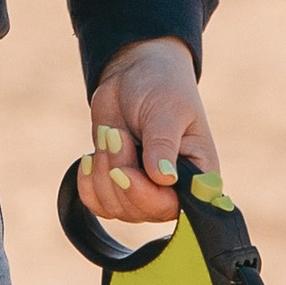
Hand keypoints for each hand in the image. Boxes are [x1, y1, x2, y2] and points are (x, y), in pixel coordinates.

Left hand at [79, 38, 218, 226]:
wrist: (134, 74)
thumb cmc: (162, 87)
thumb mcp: (167, 111)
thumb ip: (164, 144)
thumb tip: (164, 178)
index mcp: (198, 175)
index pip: (174, 207)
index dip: (144, 196)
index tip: (123, 172)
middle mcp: (172, 190)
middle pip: (138, 210)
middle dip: (117, 171)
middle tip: (115, 133)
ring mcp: (143, 191)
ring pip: (114, 206)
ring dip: (102, 169)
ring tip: (110, 133)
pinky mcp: (118, 185)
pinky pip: (97, 203)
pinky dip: (87, 182)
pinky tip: (90, 156)